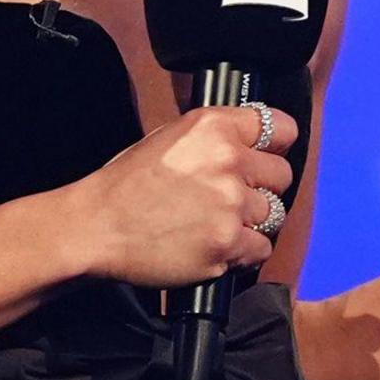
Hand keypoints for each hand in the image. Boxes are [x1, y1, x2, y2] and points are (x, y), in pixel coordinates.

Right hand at [64, 102, 299, 287]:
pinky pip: (262, 248)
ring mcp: (230, 204)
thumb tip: (254, 145)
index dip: (274, 146)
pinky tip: (215, 245)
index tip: (267, 156)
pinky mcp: (227, 243)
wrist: (97, 227)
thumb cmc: (127, 185)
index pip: (281, 128)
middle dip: (262, 188)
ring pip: (274, 213)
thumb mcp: (172, 137)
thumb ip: (218, 137)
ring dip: (252, 222)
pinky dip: (243, 252)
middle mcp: (227, 160)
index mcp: (214, 127)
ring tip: (217, 223)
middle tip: (233, 198)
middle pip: (282, 175)